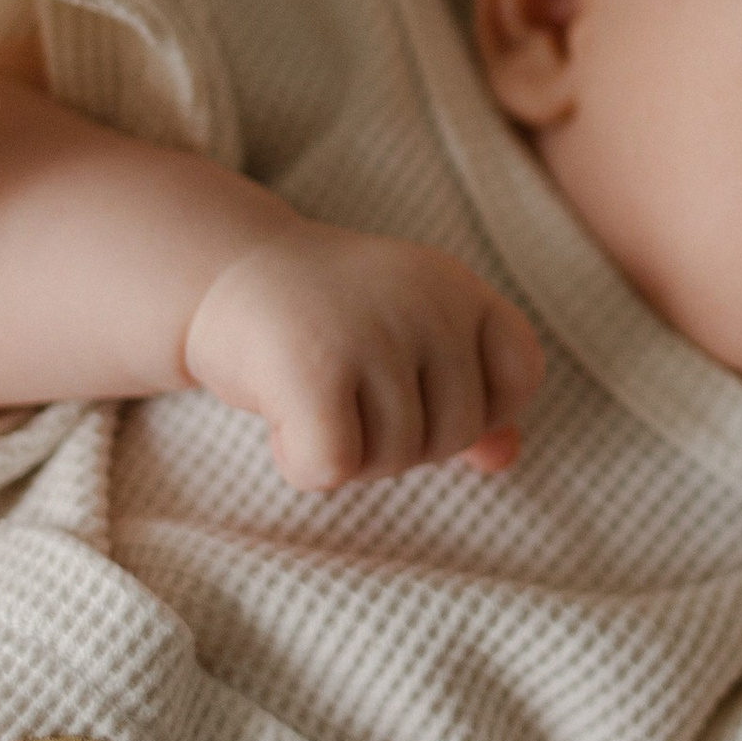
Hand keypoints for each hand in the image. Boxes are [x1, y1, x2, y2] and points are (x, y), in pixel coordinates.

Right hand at [182, 226, 541, 494]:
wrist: (221, 272)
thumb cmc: (325, 318)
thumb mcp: (408, 339)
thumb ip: (467, 394)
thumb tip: (503, 459)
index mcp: (459, 287)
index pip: (520, 375)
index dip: (478, 406)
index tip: (418, 387)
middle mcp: (426, 302)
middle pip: (456, 435)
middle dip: (400, 442)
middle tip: (348, 395)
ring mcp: (371, 332)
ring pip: (393, 459)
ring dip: (348, 454)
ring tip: (312, 396)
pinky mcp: (312, 368)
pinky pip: (333, 468)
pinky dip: (301, 462)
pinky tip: (281, 418)